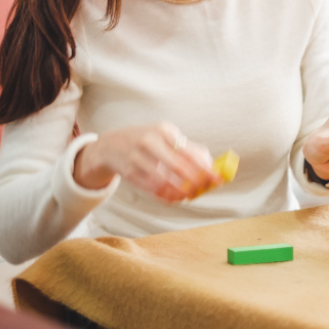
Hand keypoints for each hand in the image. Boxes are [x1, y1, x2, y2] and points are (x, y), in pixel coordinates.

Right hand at [73, 123, 217, 201]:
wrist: (112, 145)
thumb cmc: (148, 141)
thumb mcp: (166, 136)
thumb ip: (190, 149)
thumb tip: (211, 165)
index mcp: (163, 130)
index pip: (189, 151)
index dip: (205, 167)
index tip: (216, 178)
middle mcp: (149, 142)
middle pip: (178, 166)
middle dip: (195, 181)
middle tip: (204, 189)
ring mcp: (137, 158)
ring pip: (164, 181)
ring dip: (180, 191)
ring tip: (190, 195)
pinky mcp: (129, 173)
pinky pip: (152, 189)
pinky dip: (166, 196)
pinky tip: (175, 198)